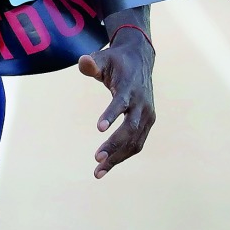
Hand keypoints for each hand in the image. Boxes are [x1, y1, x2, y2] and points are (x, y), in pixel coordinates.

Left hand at [78, 33, 154, 178]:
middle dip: (114, 144)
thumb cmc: (116, 61)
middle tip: (96, 159)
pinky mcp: (147, 123)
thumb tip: (82, 62)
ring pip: (135, 141)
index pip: (121, 103)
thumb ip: (91, 63)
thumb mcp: (102, 58)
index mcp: (130, 87)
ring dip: (118, 157)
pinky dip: (123, 155)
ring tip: (98, 171)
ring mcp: (147, 115)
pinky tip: (107, 166)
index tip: (99, 128)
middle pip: (130, 128)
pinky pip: (137, 143)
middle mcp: (142, 104)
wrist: (140, 60)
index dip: (111, 114)